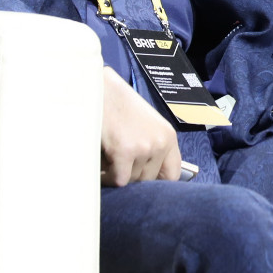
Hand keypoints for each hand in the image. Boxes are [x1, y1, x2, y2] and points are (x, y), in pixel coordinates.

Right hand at [100, 67, 181, 185]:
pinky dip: (107, 177)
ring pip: (131, 180)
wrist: (100, 89)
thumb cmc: (118, 106)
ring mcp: (144, 147)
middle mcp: (160, 142)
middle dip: (131, 176)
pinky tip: (101, 163)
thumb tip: (146, 179)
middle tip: (116, 164)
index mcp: (168, 136)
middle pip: (148, 180)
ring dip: (116, 173)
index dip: (156, 183)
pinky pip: (118, 180)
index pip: (172, 174)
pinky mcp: (125, 151)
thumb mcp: (144, 126)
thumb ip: (150, 149)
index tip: (142, 183)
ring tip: (108, 156)